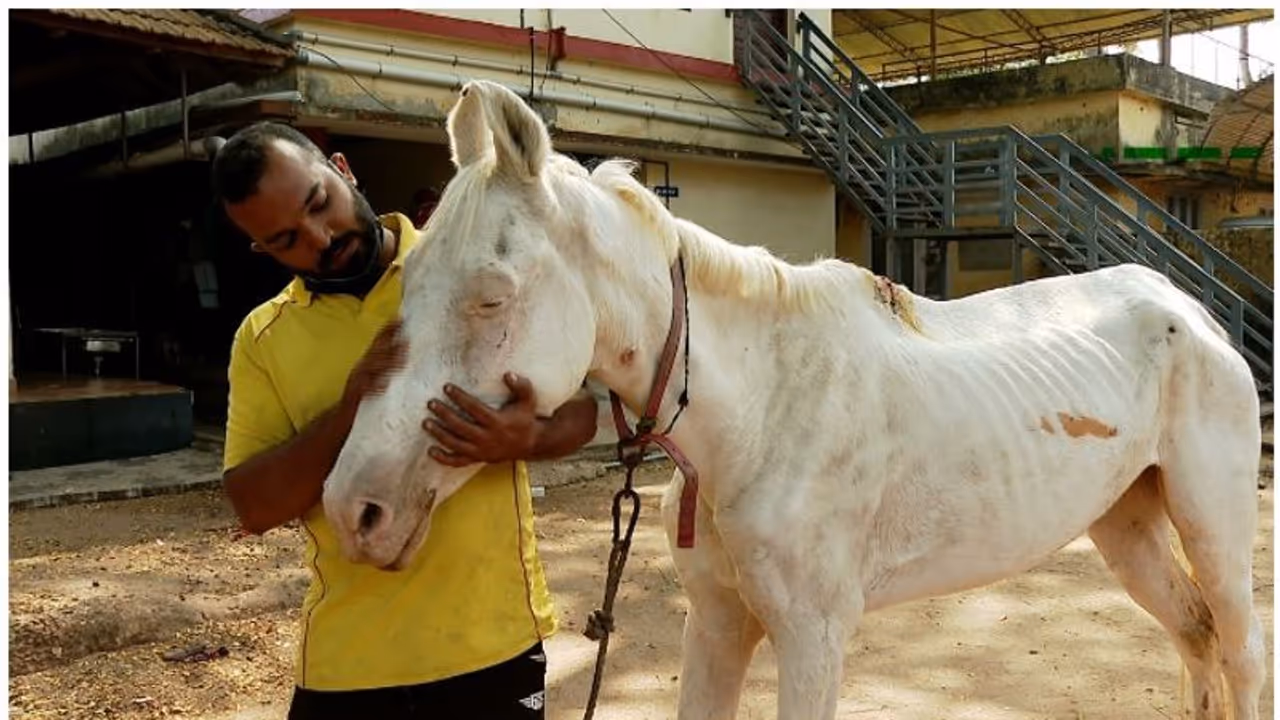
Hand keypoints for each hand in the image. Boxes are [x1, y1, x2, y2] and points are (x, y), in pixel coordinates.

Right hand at [342, 319, 406, 407]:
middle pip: (375, 352)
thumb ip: (386, 364)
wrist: (343, 416)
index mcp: (367, 361)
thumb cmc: (363, 395)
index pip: (377, 341)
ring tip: (401, 362)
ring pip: (370, 369)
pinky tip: (384, 386)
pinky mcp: (354, 396)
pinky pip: (363, 390)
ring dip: (385, 364)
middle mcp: (361, 367)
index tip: (400, 318)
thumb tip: (407, 353)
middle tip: (407, 341)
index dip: (387, 329)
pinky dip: (374, 387)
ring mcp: (356, 381)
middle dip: (390, 345)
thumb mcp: (374, 376)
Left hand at [423, 373, 541, 466]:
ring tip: (426, 423)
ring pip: (456, 444)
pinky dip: (443, 458)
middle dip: (444, 414)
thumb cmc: (526, 419)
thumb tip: (507, 374)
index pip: (474, 408)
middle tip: (431, 403)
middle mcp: (488, 438)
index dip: (460, 397)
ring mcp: (481, 451)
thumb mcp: (528, 400)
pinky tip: (430, 450)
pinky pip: (458, 462)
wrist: (531, 444)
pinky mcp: (478, 459)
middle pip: (461, 426)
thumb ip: (521, 385)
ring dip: (439, 434)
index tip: (447, 387)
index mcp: (498, 422)